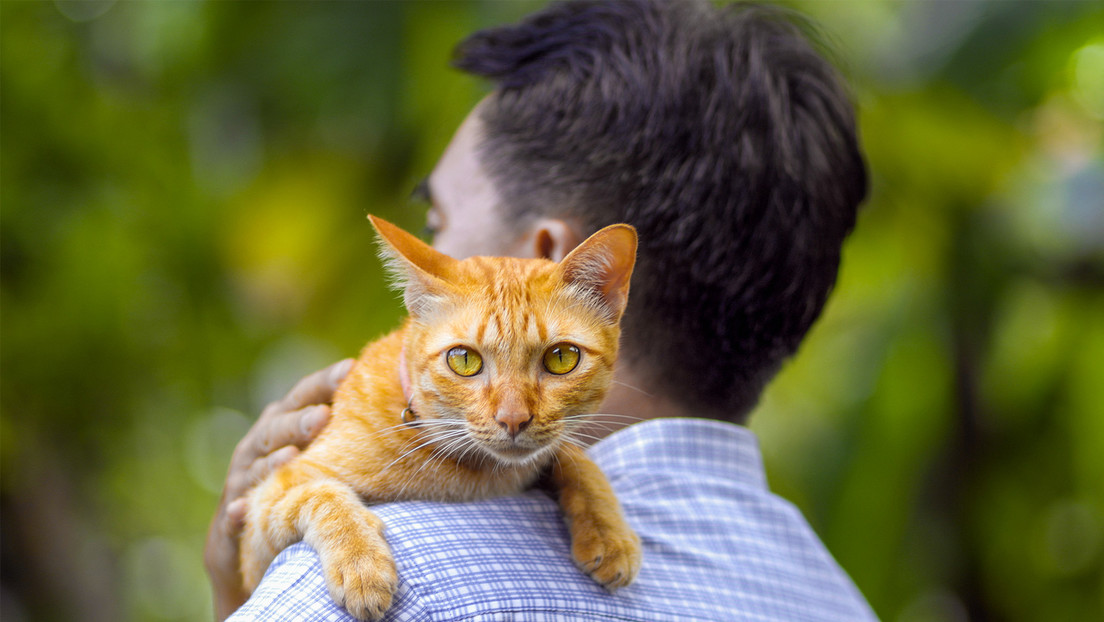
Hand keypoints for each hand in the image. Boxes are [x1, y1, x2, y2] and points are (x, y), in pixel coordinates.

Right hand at [204, 358, 354, 619]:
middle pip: (276, 428)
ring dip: (271, 462)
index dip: (324, 382)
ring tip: (292, 456)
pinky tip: (243, 508)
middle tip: (323, 416)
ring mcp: (239, 483)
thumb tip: (398, 410)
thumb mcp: (316, 459)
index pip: (302, 396)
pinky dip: (238, 511)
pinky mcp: (229, 520)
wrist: (243, 549)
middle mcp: (256, 448)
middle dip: (299, 421)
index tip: (351, 369)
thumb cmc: (293, 489)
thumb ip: (341, 434)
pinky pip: (233, 515)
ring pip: (254, 468)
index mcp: (280, 426)